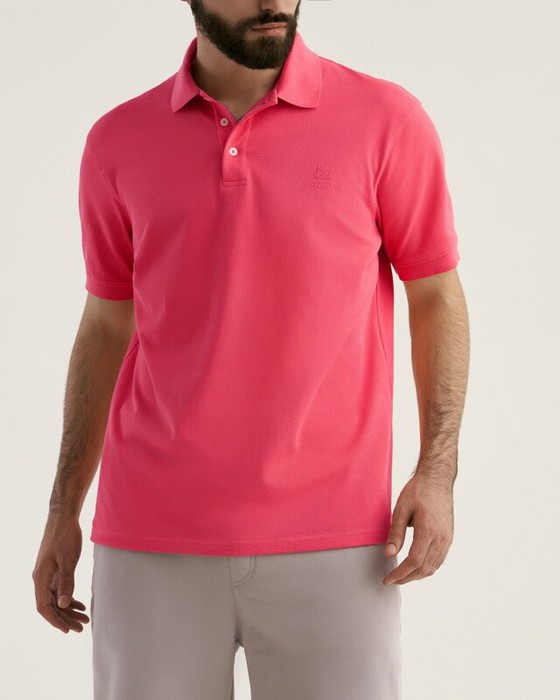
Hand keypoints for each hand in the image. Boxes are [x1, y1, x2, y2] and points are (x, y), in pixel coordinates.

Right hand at [32, 514, 89, 633]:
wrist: (63, 517)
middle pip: (51, 606)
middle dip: (65, 618)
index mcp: (40, 578)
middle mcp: (41, 579)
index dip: (55, 621)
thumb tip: (63, 605)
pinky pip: (59, 590)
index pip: (44, 607)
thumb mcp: (68, 560)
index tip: (68, 630)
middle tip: (81, 628)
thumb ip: (66, 582)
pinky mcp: (54, 570)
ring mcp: (47, 575)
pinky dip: (69, 598)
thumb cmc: (65, 536)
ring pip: (56, 599)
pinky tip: (80, 605)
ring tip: (84, 619)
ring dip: (69, 610)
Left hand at [383, 473, 453, 584]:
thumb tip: (389, 554)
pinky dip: (427, 567)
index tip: (388, 579)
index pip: (414, 561)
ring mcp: (447, 538)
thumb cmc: (418, 490)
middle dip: (407, 578)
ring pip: (433, 566)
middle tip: (392, 580)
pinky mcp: (449, 536)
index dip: (400, 574)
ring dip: (417, 575)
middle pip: (424, 568)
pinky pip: (439, 559)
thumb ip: (396, 533)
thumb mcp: (401, 508)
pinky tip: (416, 567)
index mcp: (429, 530)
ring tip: (402, 576)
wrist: (437, 479)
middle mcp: (441, 537)